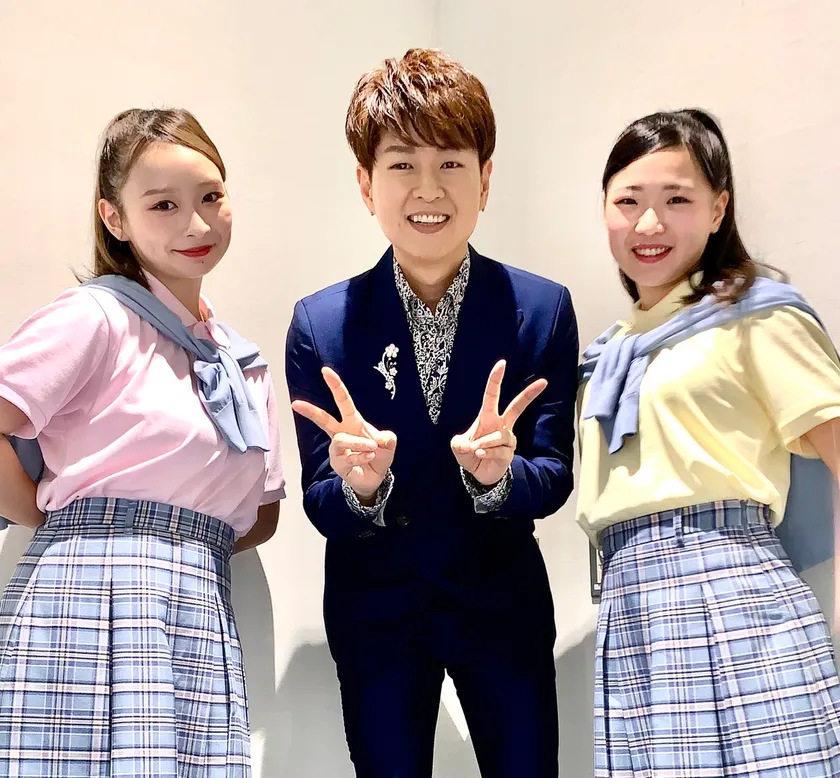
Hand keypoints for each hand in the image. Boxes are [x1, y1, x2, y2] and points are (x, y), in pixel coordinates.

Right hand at [292, 367, 395, 499]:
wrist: (376, 478)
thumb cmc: (378, 455)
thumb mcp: (388, 444)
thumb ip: (388, 438)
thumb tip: (380, 439)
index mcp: (353, 422)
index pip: (343, 401)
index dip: (335, 385)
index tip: (325, 371)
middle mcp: (342, 433)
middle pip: (323, 419)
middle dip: (310, 411)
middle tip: (295, 403)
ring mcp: (338, 449)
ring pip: (341, 439)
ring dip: (359, 442)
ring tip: (372, 447)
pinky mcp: (338, 463)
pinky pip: (348, 457)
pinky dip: (362, 456)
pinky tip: (369, 457)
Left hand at [451, 360, 546, 485]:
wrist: (478, 473)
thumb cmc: (469, 454)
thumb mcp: (458, 446)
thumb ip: (459, 444)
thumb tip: (470, 445)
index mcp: (488, 416)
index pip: (492, 395)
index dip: (496, 379)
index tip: (502, 363)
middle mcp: (501, 425)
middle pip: (517, 407)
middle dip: (529, 394)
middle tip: (544, 381)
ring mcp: (507, 438)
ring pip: (499, 436)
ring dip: (484, 443)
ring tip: (476, 450)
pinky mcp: (509, 452)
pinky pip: (498, 450)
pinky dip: (487, 453)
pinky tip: (480, 455)